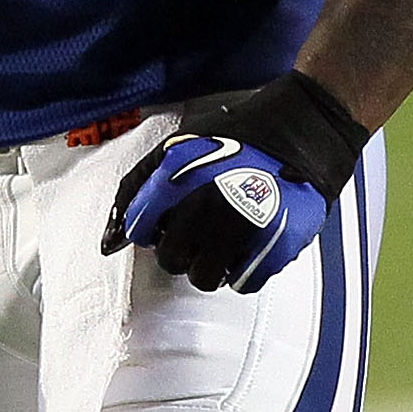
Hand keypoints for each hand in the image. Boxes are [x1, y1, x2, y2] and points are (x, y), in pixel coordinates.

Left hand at [101, 72, 367, 296]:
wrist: (304, 129)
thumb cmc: (234, 140)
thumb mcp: (177, 148)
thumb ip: (136, 191)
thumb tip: (108, 244)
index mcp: (177, 176)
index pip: (139, 230)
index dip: (151, 230)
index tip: (167, 221)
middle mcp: (206, 201)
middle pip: (171, 261)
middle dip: (181, 251)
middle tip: (202, 232)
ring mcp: (242, 225)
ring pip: (204, 279)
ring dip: (212, 265)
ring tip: (227, 240)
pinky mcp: (275, 243)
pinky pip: (243, 282)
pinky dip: (246, 269)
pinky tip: (253, 243)